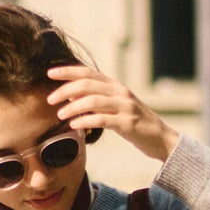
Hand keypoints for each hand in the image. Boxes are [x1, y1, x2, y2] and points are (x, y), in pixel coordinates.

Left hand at [47, 67, 177, 162]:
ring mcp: (125, 107)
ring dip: (72, 107)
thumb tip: (69, 96)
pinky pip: (102, 119)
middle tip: (50, 99)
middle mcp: (120, 92)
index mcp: (115, 86)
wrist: (160, 138)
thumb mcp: (115, 107)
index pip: (88, 73)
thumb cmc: (133, 123)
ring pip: (93, 100)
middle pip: (87, 84)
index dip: (68, 71)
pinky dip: (85, 120)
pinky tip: (74, 125)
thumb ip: (95, 100)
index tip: (50, 73)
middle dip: (65, 90)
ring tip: (59, 115)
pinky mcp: (128, 123)